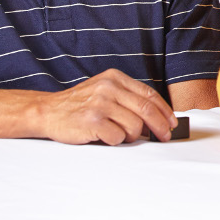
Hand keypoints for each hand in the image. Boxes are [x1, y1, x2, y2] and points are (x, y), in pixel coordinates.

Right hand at [38, 69, 177, 144]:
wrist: (47, 111)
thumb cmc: (81, 104)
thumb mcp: (105, 91)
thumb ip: (128, 98)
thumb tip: (158, 117)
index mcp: (116, 78)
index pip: (149, 94)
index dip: (164, 110)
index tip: (172, 123)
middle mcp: (109, 88)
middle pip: (146, 109)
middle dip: (160, 126)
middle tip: (165, 137)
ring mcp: (100, 103)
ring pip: (134, 126)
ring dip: (132, 136)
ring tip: (120, 134)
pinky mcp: (92, 121)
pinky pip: (118, 137)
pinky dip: (116, 141)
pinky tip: (106, 137)